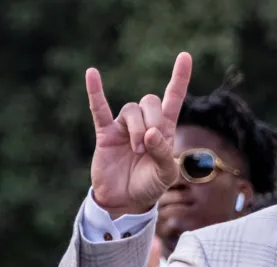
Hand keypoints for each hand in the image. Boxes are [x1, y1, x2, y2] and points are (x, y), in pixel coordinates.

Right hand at [87, 52, 191, 217]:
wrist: (125, 201)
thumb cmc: (150, 186)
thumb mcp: (166, 174)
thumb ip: (163, 154)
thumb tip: (151, 134)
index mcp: (165, 130)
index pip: (173, 98)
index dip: (179, 78)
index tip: (185, 56)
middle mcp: (145, 123)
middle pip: (150, 102)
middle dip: (152, 121)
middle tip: (148, 147)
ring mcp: (124, 127)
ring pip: (131, 110)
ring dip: (136, 130)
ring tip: (136, 151)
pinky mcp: (105, 134)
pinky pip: (99, 109)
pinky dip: (95, 92)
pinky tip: (92, 74)